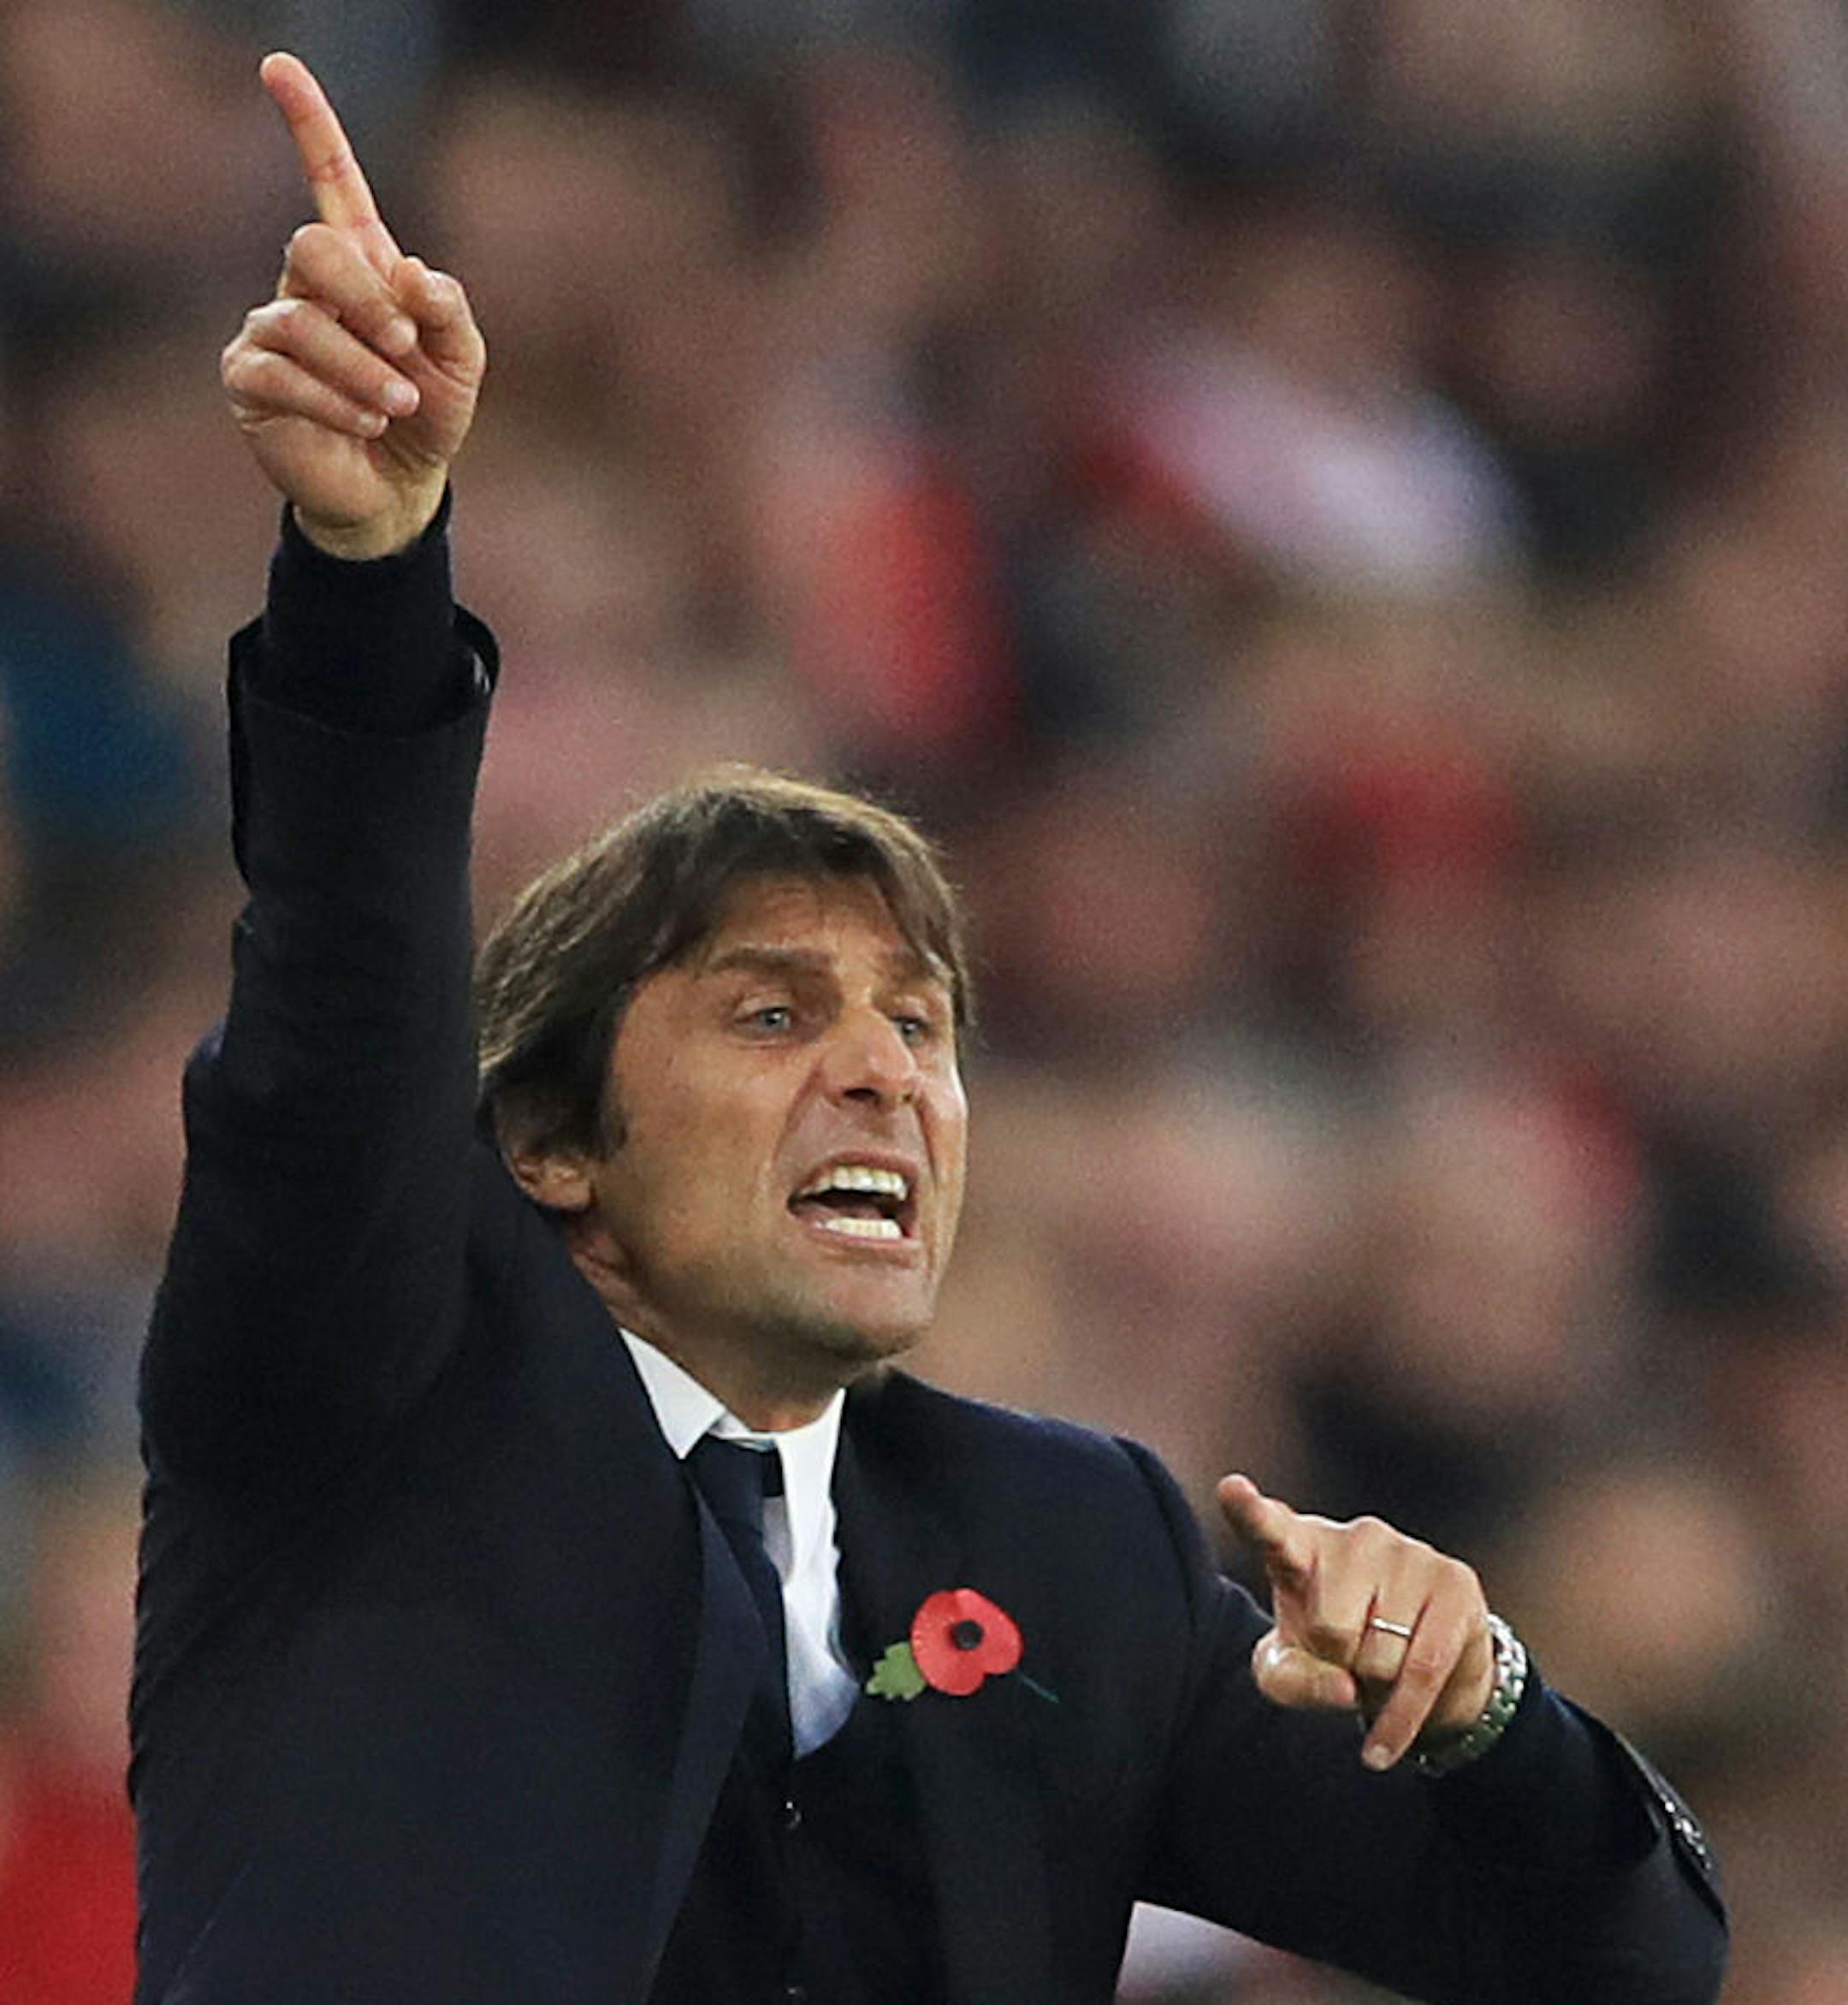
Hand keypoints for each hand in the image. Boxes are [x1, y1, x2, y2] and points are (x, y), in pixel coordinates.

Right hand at [221, 52, 485, 558]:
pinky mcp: (249, 379)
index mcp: (360, 266)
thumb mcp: (461, 362)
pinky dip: (336, 400)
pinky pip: (281, 373)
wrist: (400, 488)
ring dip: (362, 367)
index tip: (278, 65)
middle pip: (313, 245)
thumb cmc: (430, 415)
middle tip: (407, 349)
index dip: (308, 124)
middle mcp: (306, 286)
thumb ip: (447, 311)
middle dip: (367, 298)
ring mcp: (269, 330)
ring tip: (399, 404)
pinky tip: (369, 422)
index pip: (331, 181)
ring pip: (301, 320)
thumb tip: (408, 271)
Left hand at [1218, 1474, 1495, 1771]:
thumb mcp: (1288, 1671)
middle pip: (1330, 1626)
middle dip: (1338, 1660)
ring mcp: (1407, 1552)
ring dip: (1374, 1682)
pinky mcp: (1454, 1582)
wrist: (1414, 1664)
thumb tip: (1345, 1687)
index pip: (1268, 1527)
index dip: (1249, 1510)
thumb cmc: (1331, 1655)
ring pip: (1378, 1654)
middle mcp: (1354, 1536)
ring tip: (1379, 1661)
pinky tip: (1380, 1748)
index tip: (1231, 1489)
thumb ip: (1289, 1679)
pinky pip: (1423, 1672)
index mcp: (1298, 1545)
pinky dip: (1399, 1722)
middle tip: (1348, 1653)